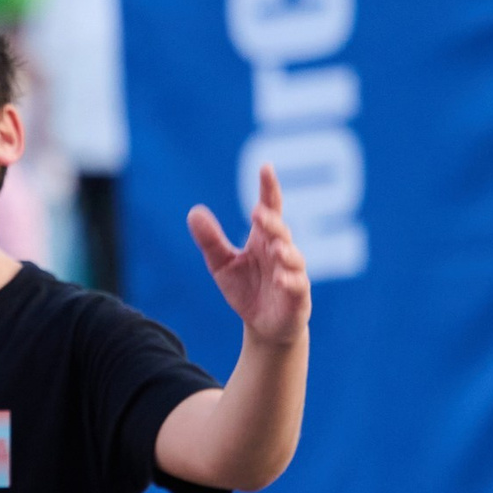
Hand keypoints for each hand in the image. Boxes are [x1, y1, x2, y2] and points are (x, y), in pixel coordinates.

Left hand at [185, 164, 311, 348]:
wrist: (264, 325)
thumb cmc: (246, 289)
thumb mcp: (221, 264)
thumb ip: (210, 240)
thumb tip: (193, 212)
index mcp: (263, 239)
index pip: (269, 208)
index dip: (269, 188)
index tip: (265, 168)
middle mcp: (281, 251)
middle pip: (280, 230)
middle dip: (271, 222)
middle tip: (258, 213)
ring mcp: (293, 273)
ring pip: (294, 257)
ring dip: (287, 251)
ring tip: (275, 248)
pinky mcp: (298, 295)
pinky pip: (298, 286)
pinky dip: (291, 281)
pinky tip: (281, 278)